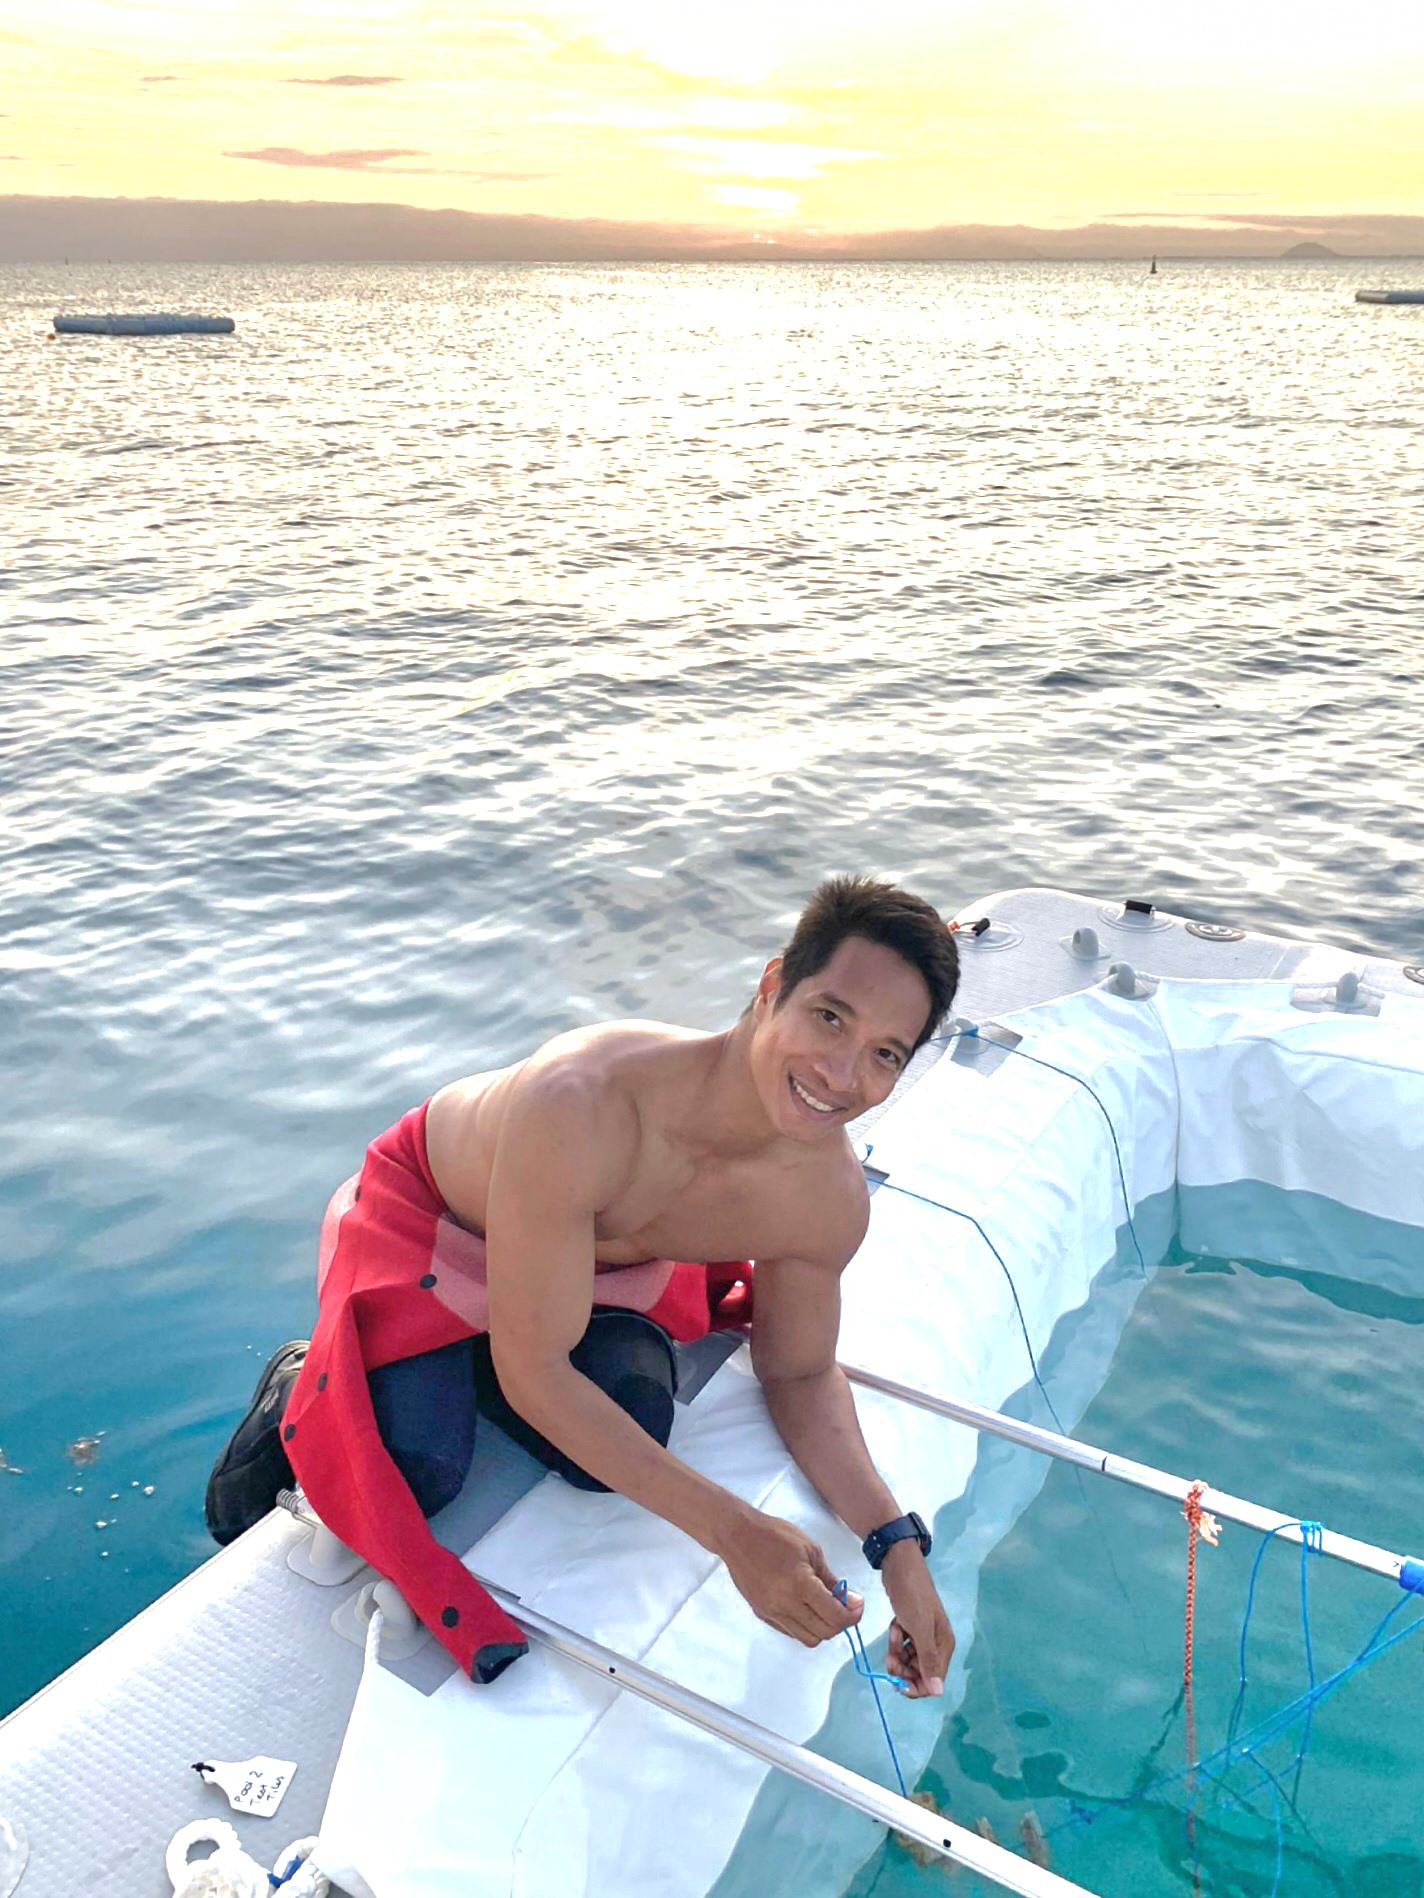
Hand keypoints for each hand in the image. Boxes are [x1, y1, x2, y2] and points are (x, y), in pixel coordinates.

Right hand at [722, 1508, 862, 1647]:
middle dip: (841, 1622)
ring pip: (808, 1638)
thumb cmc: (776, 1535)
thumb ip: (830, 1579)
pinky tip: (806, 1608)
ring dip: (823, 1627)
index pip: (835, 1616)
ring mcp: (772, 1613)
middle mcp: (785, 1605)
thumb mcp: (811, 1550)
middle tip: (844, 1605)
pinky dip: (805, 1626)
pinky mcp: (762, 1615)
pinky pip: (791, 1632)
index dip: (853, 1614)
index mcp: (800, 1585)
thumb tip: (849, 1600)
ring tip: (825, 1608)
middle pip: (824, 1633)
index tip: (857, 1603)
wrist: (737, 1536)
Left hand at [881, 1543, 953, 1696]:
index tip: (896, 1682)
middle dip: (903, 1668)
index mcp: (944, 1646)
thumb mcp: (920, 1630)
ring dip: (897, 1653)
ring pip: (909, 1659)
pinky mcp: (911, 1626)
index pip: (933, 1681)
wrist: (900, 1566)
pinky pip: (903, 1645)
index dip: (915, 1686)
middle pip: (919, 1672)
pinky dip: (896, 1640)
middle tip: (889, 1657)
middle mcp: (936, 1643)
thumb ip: (928, 1660)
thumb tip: (938, 1692)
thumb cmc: (912, 1598)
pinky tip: (893, 1626)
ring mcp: (923, 1634)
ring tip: (892, 1633)